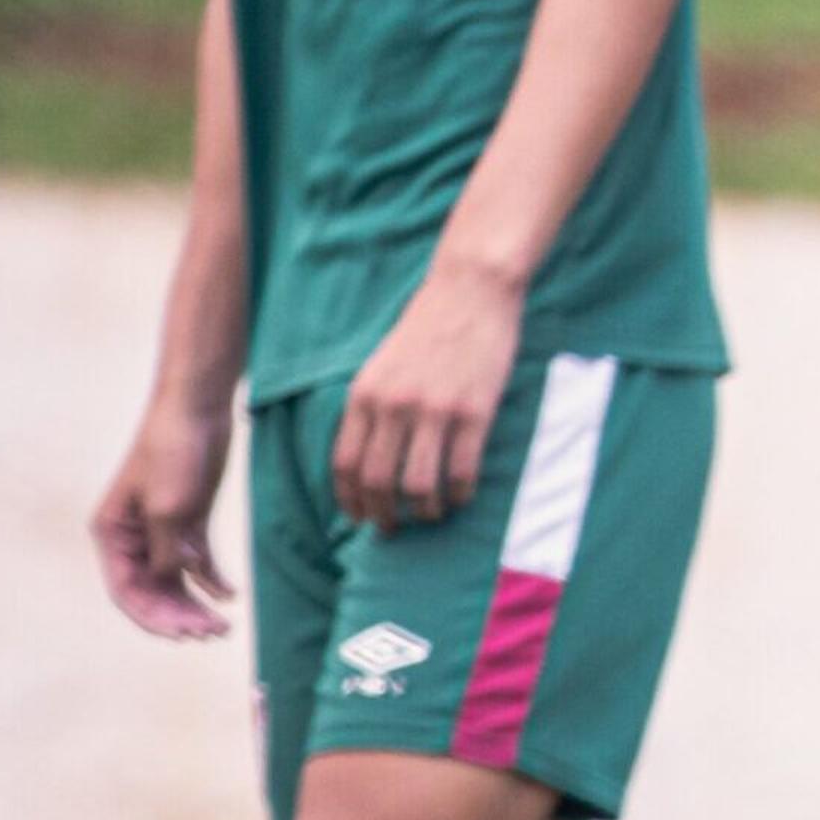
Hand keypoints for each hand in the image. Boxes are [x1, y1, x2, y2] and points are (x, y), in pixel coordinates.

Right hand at [89, 398, 236, 638]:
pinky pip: (197, 564)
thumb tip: (174, 580)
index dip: (152, 618)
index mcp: (113, 534)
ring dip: (195, 605)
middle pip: (152, 592)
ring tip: (222, 625)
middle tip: (211, 633)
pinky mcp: (189, 522)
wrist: (197, 410)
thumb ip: (167, 549)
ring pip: (175, 582)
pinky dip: (212, 581)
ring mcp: (161, 531)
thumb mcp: (168, 506)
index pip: (126, 591)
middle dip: (179, 617)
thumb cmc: (173, 451)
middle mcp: (132, 538)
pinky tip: (230, 596)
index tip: (181, 636)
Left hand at [332, 256, 524, 529]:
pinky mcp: (475, 412)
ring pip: (420, 485)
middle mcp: (394, 406)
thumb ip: (370, 408)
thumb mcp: (381, 366)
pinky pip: (463, 470)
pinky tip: (463, 495)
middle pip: (378, 482)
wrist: (470, 290)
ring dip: (425, 511)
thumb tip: (365, 460)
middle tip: (394, 528)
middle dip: (384, 516)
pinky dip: (461, 493)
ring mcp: (436, 410)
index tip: (360, 518)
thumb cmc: (426, 327)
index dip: (350, 501)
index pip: (345, 465)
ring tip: (432, 514)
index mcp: (364, 395)